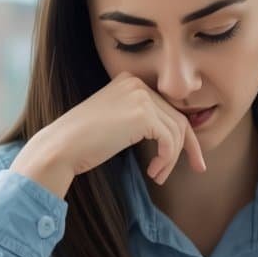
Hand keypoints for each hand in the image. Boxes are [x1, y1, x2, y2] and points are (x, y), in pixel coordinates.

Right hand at [9, 72, 207, 197]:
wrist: (61, 147)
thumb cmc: (81, 142)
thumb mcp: (114, 122)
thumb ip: (139, 119)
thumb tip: (172, 135)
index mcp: (128, 81)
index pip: (167, 106)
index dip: (181, 133)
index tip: (188, 155)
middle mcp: (136, 84)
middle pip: (177, 117)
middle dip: (187, 146)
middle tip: (196, 167)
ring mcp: (140, 97)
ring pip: (177, 131)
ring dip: (172, 159)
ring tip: (158, 176)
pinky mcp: (143, 115)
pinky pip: (170, 141)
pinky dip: (166, 160)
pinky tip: (153, 172)